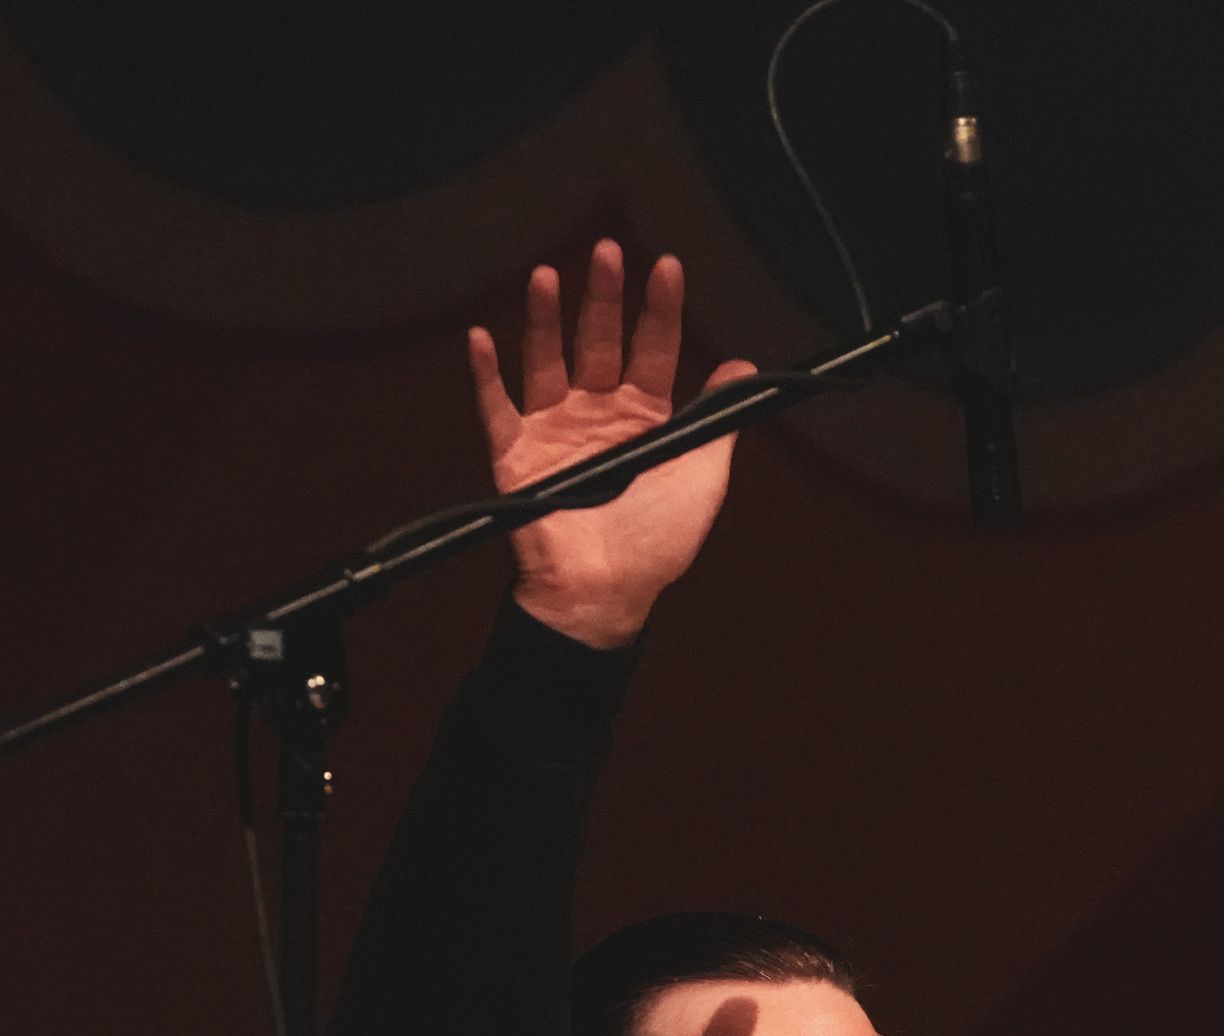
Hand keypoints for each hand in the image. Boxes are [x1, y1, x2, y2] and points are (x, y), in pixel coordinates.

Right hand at [468, 242, 754, 648]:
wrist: (604, 594)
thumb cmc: (656, 545)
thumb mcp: (702, 478)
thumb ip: (717, 421)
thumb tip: (741, 366)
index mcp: (646, 418)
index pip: (654, 349)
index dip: (661, 309)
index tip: (667, 268)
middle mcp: (599, 414)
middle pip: (600, 342)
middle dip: (604, 298)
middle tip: (610, 253)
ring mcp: (555, 429)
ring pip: (547, 360)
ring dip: (544, 318)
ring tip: (548, 276)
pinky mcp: (517, 454)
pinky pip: (496, 407)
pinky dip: (485, 374)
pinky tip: (482, 338)